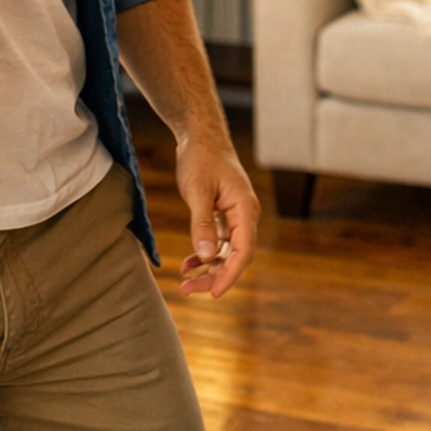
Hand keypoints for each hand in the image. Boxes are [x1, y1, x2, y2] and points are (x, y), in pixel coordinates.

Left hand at [174, 132, 259, 298]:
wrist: (200, 137)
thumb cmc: (201, 158)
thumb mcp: (199, 192)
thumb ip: (203, 224)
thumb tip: (207, 256)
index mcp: (245, 209)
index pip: (244, 251)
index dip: (230, 274)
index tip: (214, 293)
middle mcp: (244, 216)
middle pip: (235, 256)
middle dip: (214, 275)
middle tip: (188, 290)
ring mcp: (234, 216)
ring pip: (226, 252)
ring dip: (208, 268)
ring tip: (185, 283)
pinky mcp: (223, 214)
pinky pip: (217, 241)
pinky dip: (204, 254)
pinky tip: (189, 264)